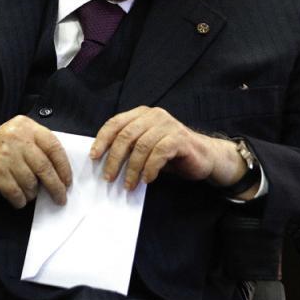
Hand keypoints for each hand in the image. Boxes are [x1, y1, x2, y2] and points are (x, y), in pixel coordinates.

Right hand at [0, 116, 71, 208]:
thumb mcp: (18, 135)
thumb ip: (38, 145)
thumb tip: (61, 170)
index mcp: (26, 127)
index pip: (53, 146)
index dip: (64, 167)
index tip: (67, 181)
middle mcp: (16, 138)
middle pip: (44, 167)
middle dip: (55, 186)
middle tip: (60, 197)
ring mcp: (5, 155)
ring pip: (31, 182)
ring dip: (33, 193)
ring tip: (30, 193)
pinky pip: (17, 192)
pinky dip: (21, 200)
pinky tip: (19, 198)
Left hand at [90, 106, 247, 191]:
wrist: (205, 156)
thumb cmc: (172, 154)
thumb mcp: (146, 148)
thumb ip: (129, 148)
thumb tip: (104, 163)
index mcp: (142, 114)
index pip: (115, 123)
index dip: (102, 140)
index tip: (94, 157)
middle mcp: (154, 115)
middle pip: (126, 135)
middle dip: (114, 158)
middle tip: (109, 178)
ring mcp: (168, 125)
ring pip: (141, 146)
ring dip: (132, 169)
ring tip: (129, 185)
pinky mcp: (180, 139)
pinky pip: (159, 153)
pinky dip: (150, 168)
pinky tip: (147, 179)